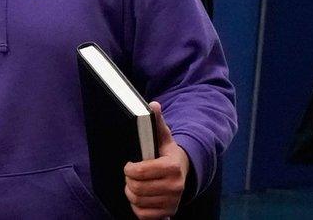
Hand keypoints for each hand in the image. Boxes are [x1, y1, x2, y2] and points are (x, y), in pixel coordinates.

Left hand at [123, 101, 189, 219]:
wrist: (184, 171)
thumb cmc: (167, 152)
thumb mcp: (162, 136)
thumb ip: (156, 121)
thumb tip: (152, 104)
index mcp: (172, 167)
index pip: (139, 172)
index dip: (129, 168)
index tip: (129, 164)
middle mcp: (175, 187)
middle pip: (136, 188)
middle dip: (128, 181)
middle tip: (130, 175)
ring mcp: (173, 202)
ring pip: (137, 202)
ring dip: (131, 193)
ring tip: (135, 184)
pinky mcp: (169, 213)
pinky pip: (143, 215)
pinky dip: (137, 207)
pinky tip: (141, 197)